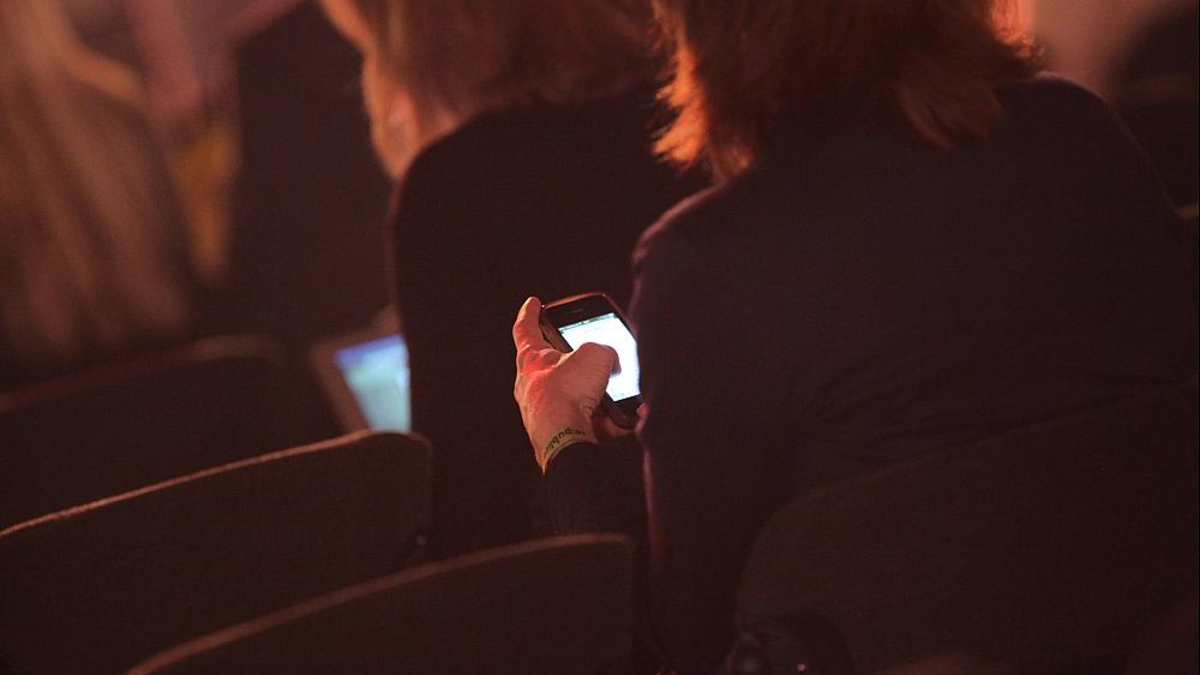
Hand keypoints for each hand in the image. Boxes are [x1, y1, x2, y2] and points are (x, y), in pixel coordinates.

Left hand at [512, 297, 619, 470]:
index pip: (525, 328)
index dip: (531, 313)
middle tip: (595, 354)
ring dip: (599, 393)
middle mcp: (533, 386)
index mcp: (531, 359)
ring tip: (617, 393)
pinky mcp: (563, 432)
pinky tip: (623, 418)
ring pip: (577, 395)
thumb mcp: (594, 353)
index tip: (533, 303)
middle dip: (578, 361)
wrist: (566, 439)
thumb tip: (611, 362)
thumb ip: (605, 350)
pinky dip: (608, 420)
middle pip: (556, 364)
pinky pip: (591, 421)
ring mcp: (546, 412)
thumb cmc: (566, 394)